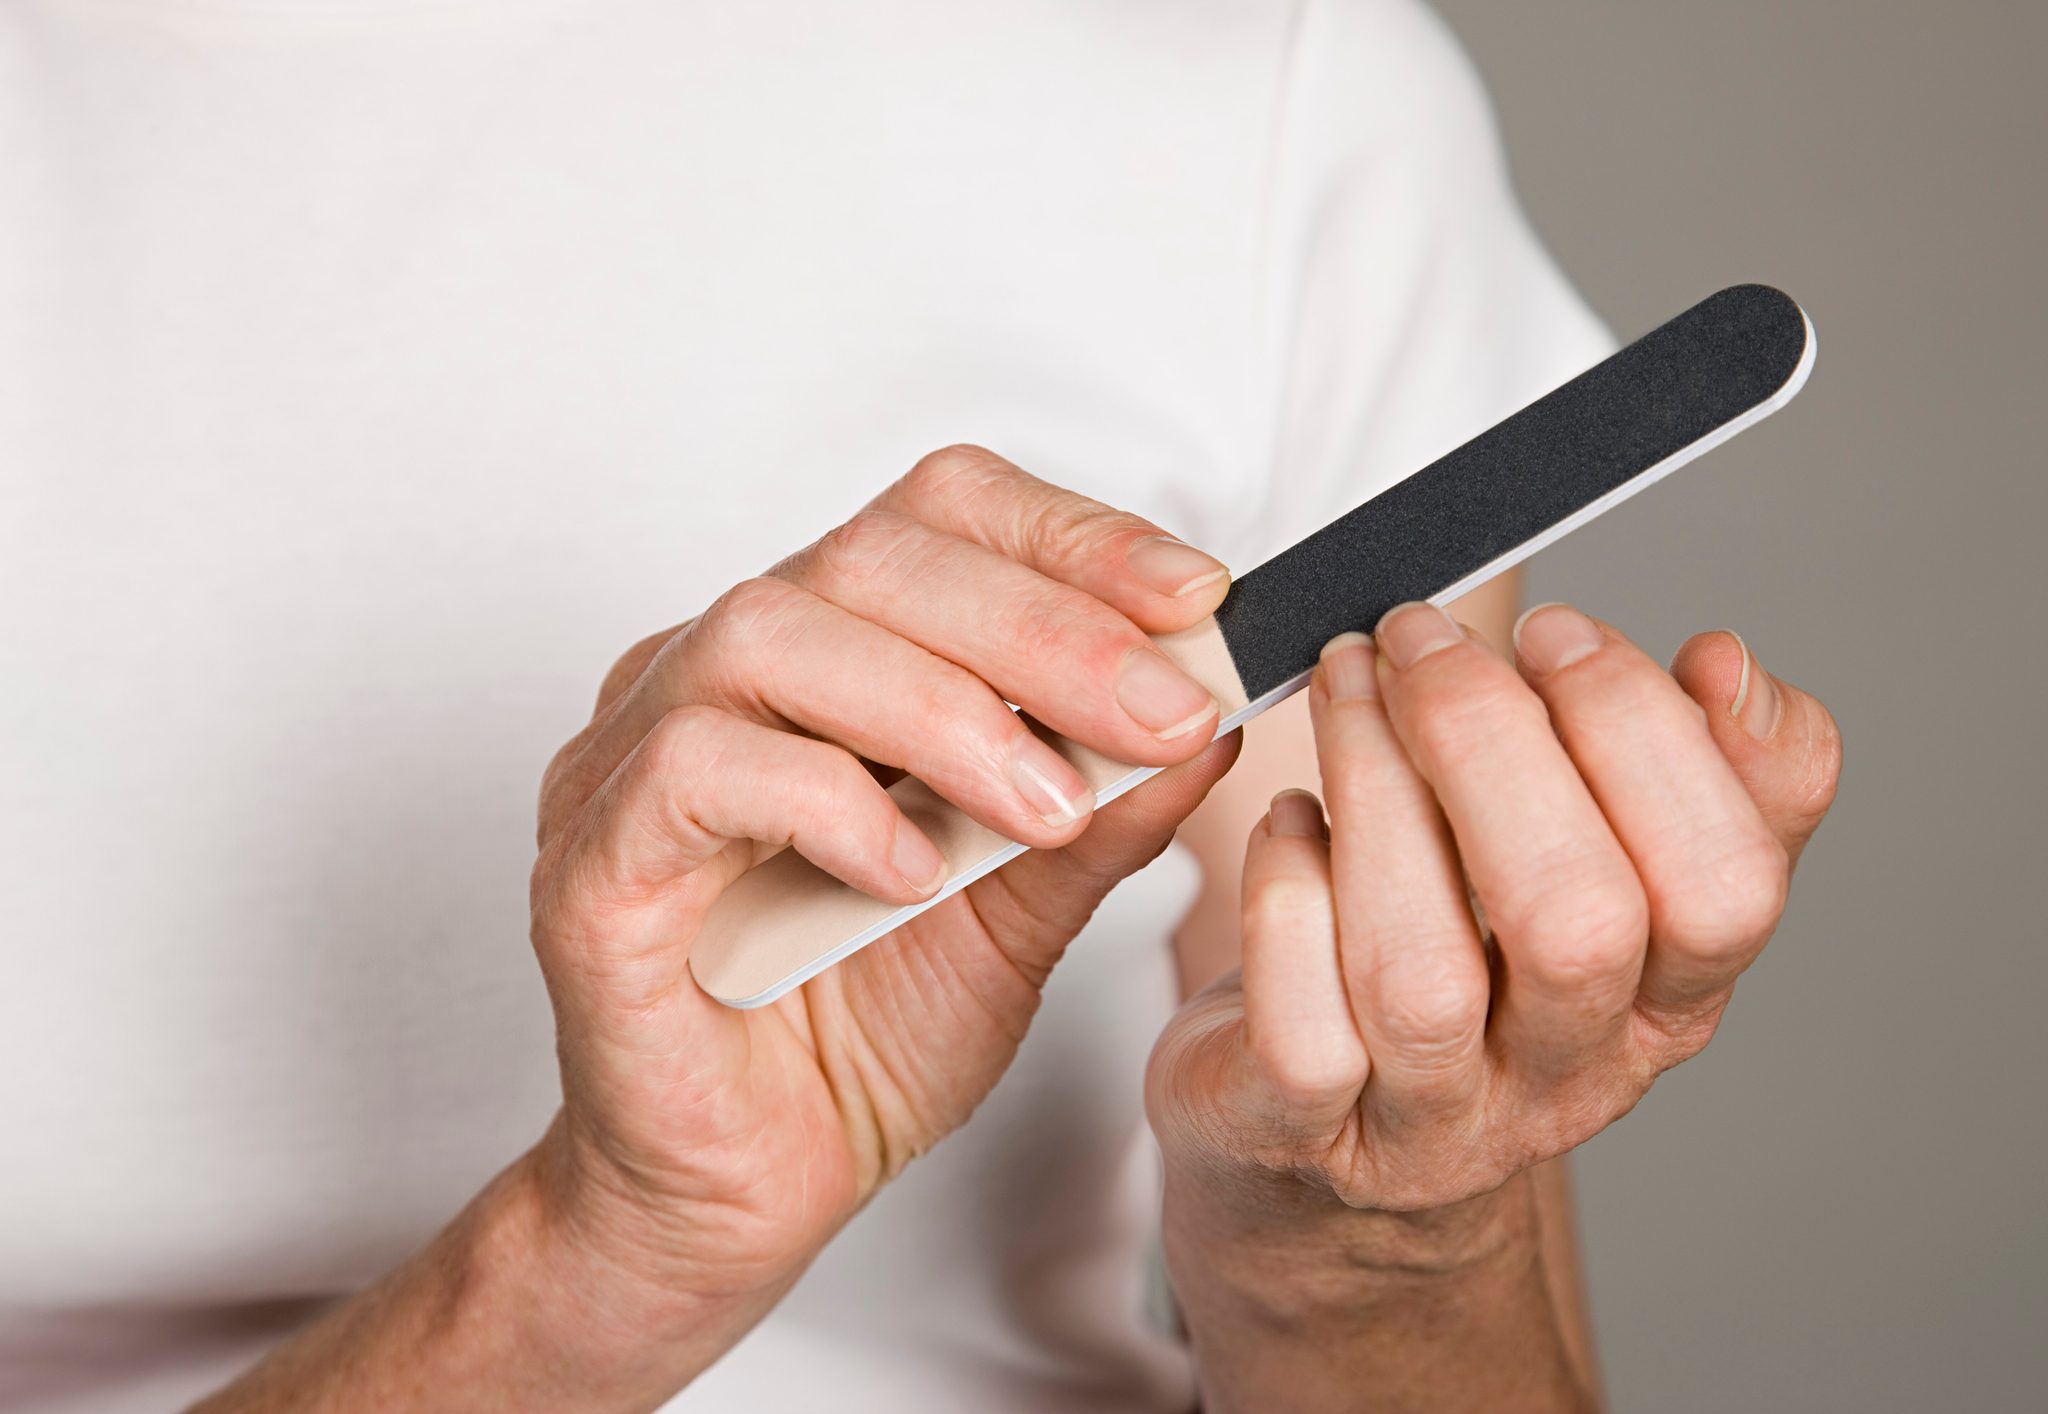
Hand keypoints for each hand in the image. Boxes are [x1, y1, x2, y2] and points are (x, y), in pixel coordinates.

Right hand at [525, 446, 1238, 1334]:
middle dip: (1042, 627)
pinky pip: (692, 767)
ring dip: (941, 709)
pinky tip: (911, 871)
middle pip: (868, 556)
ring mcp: (635, 755)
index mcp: (827, 658)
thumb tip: (1209, 716)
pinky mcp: (591, 859)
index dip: (1072, 536)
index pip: (939, 518)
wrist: (748, 1194)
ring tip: (1047, 808)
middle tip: (1159, 712)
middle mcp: (723, 676)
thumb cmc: (862, 1040)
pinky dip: (826, 802)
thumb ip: (1103, 813)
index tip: (1197, 596)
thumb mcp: (1026, 914)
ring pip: (772, 632)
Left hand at [1148, 601, 1839, 1270]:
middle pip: (1577, 923)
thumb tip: (1730, 665)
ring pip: (1420, 972)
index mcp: (1667, 1000)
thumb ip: (1689, 766)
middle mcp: (1566, 1075)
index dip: (1646, 735)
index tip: (1553, 630)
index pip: (1729, 885)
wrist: (1318, 1149)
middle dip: (1488, 741)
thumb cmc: (1461, 963)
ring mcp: (1430, 1119)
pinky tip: (1288, 823)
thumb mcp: (1599, 870)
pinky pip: (1300, 1029)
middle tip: (1415, 635)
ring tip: (1343, 686)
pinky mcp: (1299, 1130)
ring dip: (1375, 788)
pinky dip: (1286, 897)